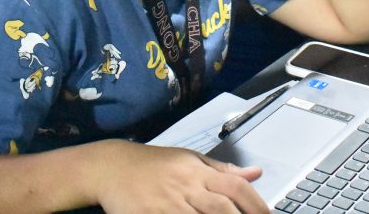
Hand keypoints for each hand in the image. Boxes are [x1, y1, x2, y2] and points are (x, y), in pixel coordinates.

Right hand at [95, 142, 268, 213]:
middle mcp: (186, 187)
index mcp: (198, 171)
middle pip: (220, 208)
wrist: (112, 167)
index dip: (255, 203)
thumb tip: (256, 173)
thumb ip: (222, 170)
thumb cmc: (154, 164)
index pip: (234, 186)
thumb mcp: (189, 159)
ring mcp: (167, 205)